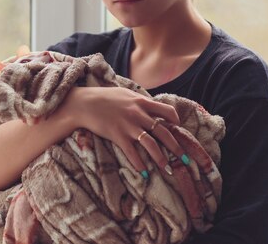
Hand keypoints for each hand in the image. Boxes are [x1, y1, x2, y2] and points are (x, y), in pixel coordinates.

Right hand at [65, 87, 186, 177]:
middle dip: (176, 147)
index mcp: (141, 102)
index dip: (175, 120)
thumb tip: (150, 105)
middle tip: (184, 159)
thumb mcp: (125, 94)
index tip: (178, 128)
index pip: (167, 111)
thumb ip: (138, 100)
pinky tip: (144, 173)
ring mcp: (128, 126)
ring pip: (151, 144)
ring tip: (167, 168)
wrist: (83, 103)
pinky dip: (139, 164)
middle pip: (163, 132)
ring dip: (161, 158)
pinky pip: (132, 152)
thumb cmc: (103, 97)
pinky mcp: (117, 135)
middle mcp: (138, 114)